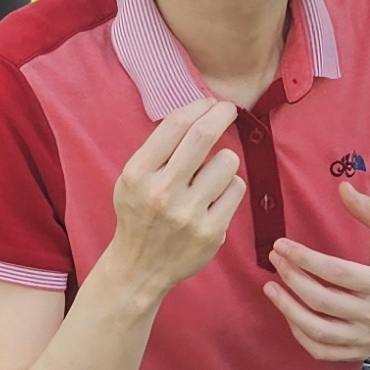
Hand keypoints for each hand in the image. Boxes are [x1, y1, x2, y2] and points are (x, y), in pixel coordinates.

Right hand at [105, 99, 244, 304]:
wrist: (140, 267)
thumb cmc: (140, 213)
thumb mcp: (132, 179)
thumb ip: (158, 149)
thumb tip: (197, 111)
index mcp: (139, 174)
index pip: (176, 125)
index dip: (198, 106)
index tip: (209, 102)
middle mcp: (162, 192)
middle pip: (203, 135)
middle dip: (221, 114)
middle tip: (228, 109)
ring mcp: (189, 214)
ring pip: (227, 162)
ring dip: (225, 159)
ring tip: (213, 173)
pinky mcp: (212, 231)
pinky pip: (236, 189)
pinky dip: (231, 186)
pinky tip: (216, 196)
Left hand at [266, 184, 369, 363]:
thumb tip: (343, 187)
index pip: (338, 273)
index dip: (305, 259)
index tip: (282, 245)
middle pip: (323, 300)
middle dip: (292, 278)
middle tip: (274, 260)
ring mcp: (366, 339)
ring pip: (318, 330)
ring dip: (288, 308)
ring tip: (270, 287)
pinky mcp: (357, 353)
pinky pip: (320, 350)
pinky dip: (298, 332)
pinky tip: (287, 311)